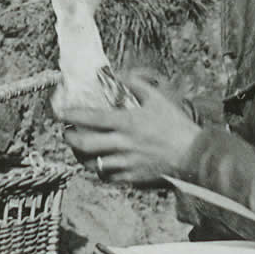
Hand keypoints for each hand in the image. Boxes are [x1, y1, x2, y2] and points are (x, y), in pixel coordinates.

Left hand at [57, 74, 201, 189]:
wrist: (193, 155)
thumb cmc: (176, 126)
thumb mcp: (158, 99)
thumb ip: (137, 84)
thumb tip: (121, 75)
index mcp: (127, 123)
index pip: (90, 118)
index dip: (71, 115)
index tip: (60, 112)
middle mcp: (122, 144)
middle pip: (83, 145)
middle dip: (69, 139)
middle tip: (67, 133)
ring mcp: (125, 163)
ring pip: (92, 163)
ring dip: (81, 156)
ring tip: (79, 149)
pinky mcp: (131, 178)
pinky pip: (107, 177)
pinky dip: (99, 170)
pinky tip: (99, 164)